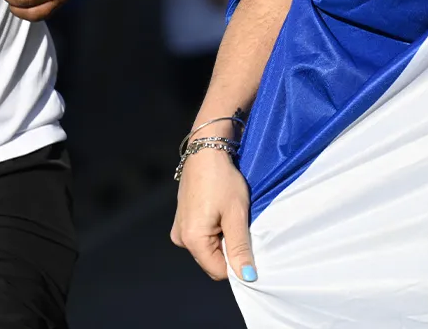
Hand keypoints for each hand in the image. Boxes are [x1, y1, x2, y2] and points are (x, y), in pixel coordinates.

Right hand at [170, 136, 255, 282]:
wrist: (207, 150)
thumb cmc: (222, 179)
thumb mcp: (236, 214)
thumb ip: (240, 248)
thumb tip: (247, 277)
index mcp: (192, 239)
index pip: (219, 271)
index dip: (237, 262)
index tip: (248, 241)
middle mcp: (181, 238)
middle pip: (212, 260)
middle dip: (229, 248)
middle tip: (239, 223)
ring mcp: (179, 228)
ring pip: (208, 248)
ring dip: (222, 237)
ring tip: (229, 213)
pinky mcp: (182, 219)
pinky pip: (202, 235)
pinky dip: (215, 228)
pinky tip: (220, 210)